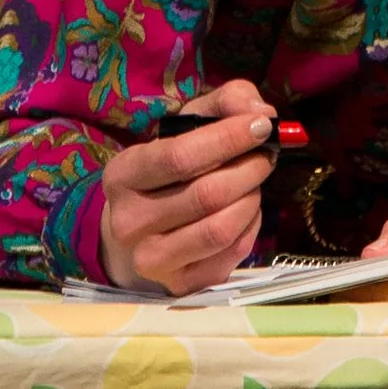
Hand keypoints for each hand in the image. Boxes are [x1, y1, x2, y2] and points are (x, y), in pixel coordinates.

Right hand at [100, 80, 277, 294]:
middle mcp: (129, 222)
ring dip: (251, 200)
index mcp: (122, 176)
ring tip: (253, 184)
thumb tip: (260, 112)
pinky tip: (245, 212)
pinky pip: (230, 254)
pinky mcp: (180, 285)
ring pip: (221, 228)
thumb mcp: (184, 127)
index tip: (262, 126)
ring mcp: (152, 260)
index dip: (228, 138)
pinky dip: (250, 228)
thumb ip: (223, 103)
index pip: (179, 157)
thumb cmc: (166, 173)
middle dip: (249, 170)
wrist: (135, 235)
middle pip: (207, 195)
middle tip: (265, 156)